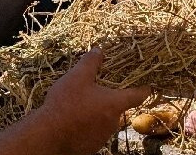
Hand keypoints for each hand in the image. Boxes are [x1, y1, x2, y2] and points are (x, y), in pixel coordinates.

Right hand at [35, 48, 151, 154]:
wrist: (48, 136)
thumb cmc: (66, 104)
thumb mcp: (78, 76)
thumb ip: (91, 62)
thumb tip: (99, 50)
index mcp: (114, 104)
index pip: (137, 96)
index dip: (143, 90)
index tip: (148, 86)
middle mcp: (113, 123)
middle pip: (118, 108)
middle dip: (109, 100)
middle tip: (95, 90)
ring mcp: (102, 137)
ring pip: (104, 121)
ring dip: (97, 113)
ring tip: (79, 105)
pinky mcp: (91, 148)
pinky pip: (93, 133)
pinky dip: (87, 126)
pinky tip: (73, 120)